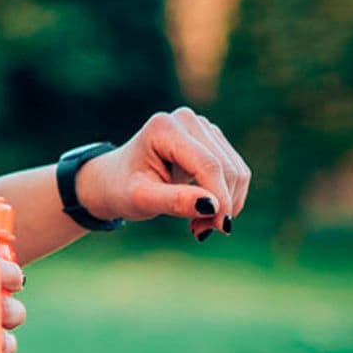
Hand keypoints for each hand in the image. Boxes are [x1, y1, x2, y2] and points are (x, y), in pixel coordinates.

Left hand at [77, 106, 251, 240]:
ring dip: (226, 205)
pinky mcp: (213, 140)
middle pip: (226, 168)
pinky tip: (204, 210)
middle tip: (199, 232)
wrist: (116, 179)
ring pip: (237, 172)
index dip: (220, 197)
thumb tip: (213, 206)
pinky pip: (237, 172)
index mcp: (165, 128)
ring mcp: (202, 127)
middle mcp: (187, 120)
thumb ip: (175, 201)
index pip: (208, 164)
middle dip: (221, 206)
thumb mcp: (141, 199)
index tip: (220, 228)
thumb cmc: (123, 188)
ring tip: (198, 224)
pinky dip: (227, 197)